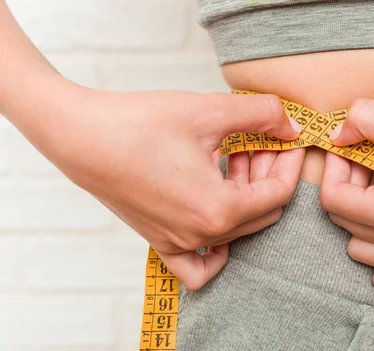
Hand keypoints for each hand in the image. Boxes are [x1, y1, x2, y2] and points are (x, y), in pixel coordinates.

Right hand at [34, 82, 304, 289]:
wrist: (81, 136)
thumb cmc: (140, 123)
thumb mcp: (210, 111)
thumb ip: (262, 114)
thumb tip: (292, 124)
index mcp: (218, 210)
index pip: (278, 194)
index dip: (290, 163)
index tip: (291, 139)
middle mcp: (201, 235)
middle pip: (261, 213)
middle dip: (269, 174)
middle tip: (262, 141)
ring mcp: (178, 243)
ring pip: (235, 228)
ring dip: (246, 192)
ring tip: (236, 154)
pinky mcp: (159, 240)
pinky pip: (198, 263)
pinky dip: (218, 244)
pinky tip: (218, 210)